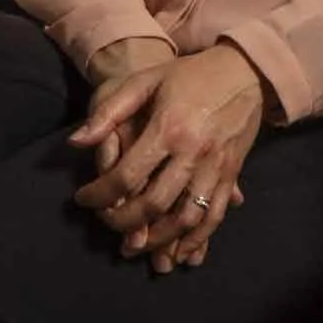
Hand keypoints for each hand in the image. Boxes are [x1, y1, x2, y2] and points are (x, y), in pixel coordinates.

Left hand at [74, 42, 272, 269]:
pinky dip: (198, 239)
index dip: (99, 194)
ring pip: (187, 218)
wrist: (247, 69)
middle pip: (154, 204)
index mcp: (168, 129)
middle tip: (106, 222)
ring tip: (138, 247)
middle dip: (123, 222)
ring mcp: (216, 166)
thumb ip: (109, 112)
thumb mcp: (146, 81)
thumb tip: (76, 143)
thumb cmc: (190, 74)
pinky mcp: (232, 173)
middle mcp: (193, 153)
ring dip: (160, 240)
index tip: (83, 199)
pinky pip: (215, 215)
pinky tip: (182, 253)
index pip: (125, 176)